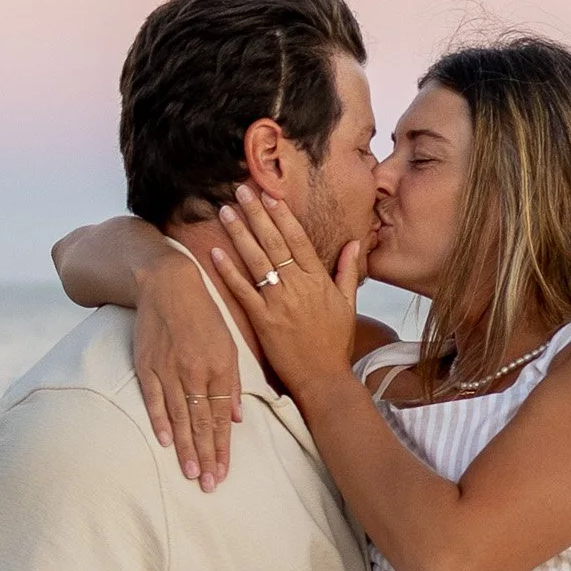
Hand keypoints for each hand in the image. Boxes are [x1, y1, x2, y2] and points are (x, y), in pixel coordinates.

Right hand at [135, 252, 241, 490]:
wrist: (169, 285)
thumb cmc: (204, 315)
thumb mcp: (229, 344)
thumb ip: (234, 383)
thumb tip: (237, 417)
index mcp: (221, 367)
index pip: (222, 417)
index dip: (223, 447)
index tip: (223, 472)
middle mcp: (197, 371)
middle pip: (203, 422)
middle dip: (206, 456)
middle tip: (208, 485)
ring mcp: (170, 369)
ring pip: (181, 416)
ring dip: (186, 447)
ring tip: (191, 473)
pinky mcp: (148, 364)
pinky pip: (154, 398)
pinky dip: (160, 420)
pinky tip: (167, 442)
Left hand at [211, 186, 359, 398]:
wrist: (324, 379)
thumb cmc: (335, 343)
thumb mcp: (348, 304)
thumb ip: (348, 271)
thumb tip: (355, 242)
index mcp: (319, 280)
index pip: (298, 240)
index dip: (283, 216)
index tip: (270, 196)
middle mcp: (298, 287)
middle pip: (274, 243)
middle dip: (256, 214)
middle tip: (240, 191)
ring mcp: (279, 303)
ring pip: (256, 261)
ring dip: (239, 234)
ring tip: (225, 212)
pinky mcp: (263, 321)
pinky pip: (242, 291)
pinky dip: (228, 271)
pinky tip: (215, 253)